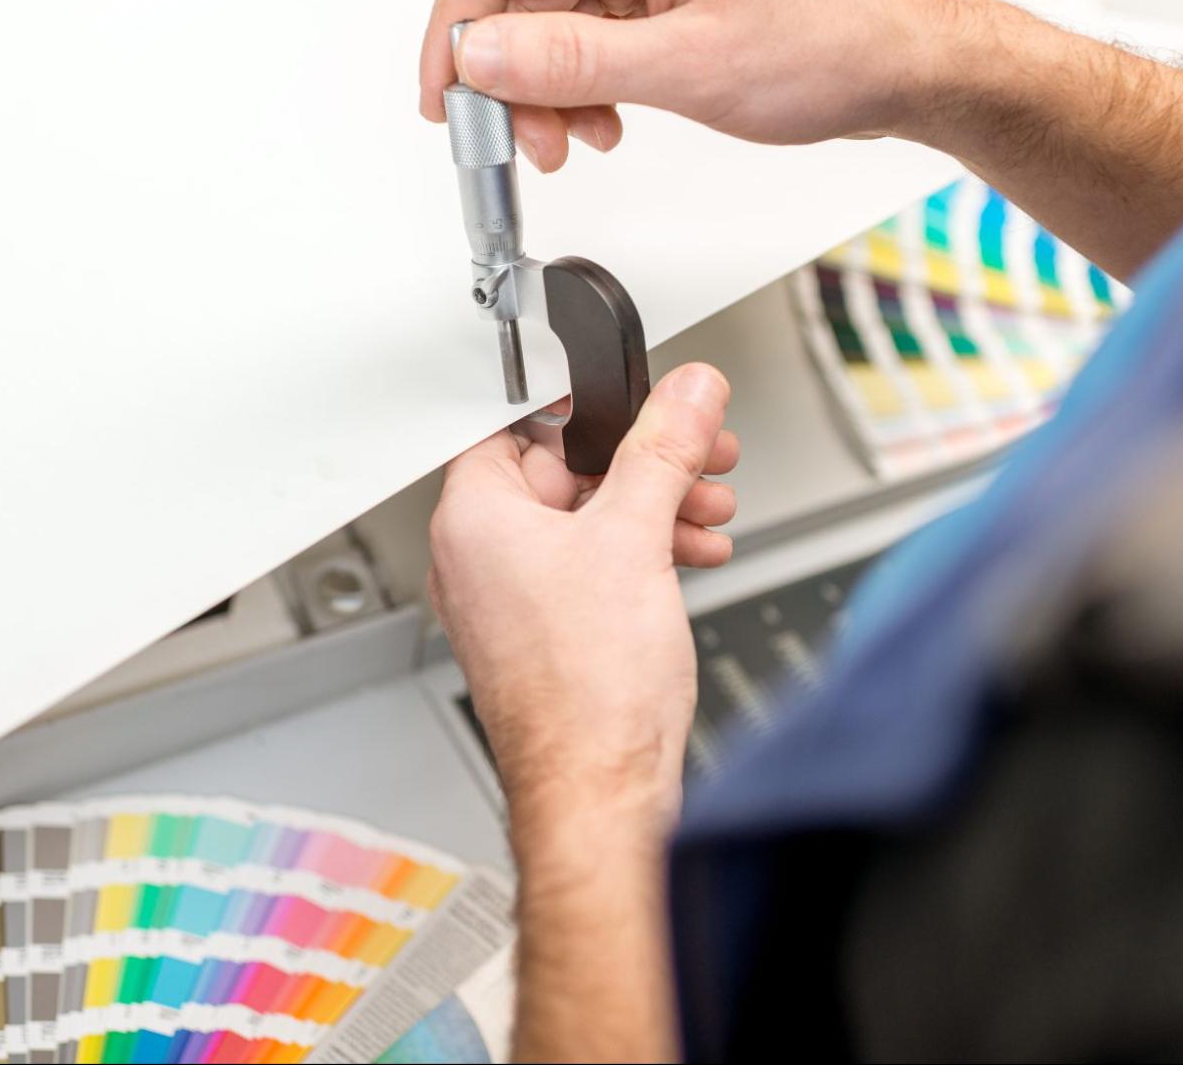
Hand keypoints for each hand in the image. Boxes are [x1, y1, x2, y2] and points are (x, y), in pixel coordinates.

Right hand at [420, 0, 1182, 278]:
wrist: (912, 64)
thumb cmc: (832, 43)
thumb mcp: (688, 65)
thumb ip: (573, 62)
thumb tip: (482, 54)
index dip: (458, 29)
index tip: (448, 97)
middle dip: (508, 75)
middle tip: (520, 141)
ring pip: (555, 26)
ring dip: (548, 91)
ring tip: (574, 143)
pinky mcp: (674, 4)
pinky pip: (597, 43)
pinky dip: (586, 91)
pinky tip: (607, 126)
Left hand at [427, 362, 738, 834]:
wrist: (600, 791)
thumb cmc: (586, 692)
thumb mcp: (637, 538)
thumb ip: (663, 450)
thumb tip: (686, 393)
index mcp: (473, 520)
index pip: (514, 425)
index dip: (581, 408)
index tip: (635, 402)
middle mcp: (479, 558)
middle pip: (562, 472)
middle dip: (642, 463)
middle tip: (698, 455)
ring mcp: (510, 600)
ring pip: (585, 522)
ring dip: (654, 507)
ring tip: (708, 509)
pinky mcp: (545, 635)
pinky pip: (591, 570)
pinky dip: (642, 554)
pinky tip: (692, 554)